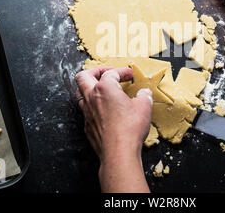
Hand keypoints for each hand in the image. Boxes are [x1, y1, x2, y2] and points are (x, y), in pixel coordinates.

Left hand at [75, 67, 152, 191]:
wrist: (118, 152)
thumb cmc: (129, 128)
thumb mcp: (144, 106)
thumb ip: (143, 96)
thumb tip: (144, 94)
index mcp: (105, 88)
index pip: (111, 73)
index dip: (121, 71)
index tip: (128, 74)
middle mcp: (92, 97)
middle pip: (83, 76)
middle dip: (94, 71)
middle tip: (106, 73)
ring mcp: (87, 112)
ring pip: (80, 93)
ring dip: (90, 89)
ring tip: (101, 90)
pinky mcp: (87, 126)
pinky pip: (85, 111)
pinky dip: (93, 106)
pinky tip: (103, 110)